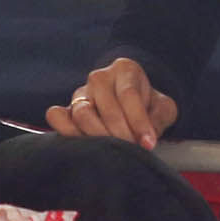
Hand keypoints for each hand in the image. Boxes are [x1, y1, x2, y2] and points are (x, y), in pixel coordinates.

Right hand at [46, 57, 177, 149]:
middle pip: (105, 106)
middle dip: (120, 133)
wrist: (132, 108)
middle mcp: (99, 77)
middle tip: (131, 150)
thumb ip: (158, 119)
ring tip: (113, 151)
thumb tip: (145, 139)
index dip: (139, 122)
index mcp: (125, 69)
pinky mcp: (66, 110)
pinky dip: (66, 130)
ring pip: (81, 113)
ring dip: (98, 136)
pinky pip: (56, 116)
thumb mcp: (163, 109)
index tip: (148, 144)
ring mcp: (80, 93)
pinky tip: (85, 146)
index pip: (129, 95)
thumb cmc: (149, 107)